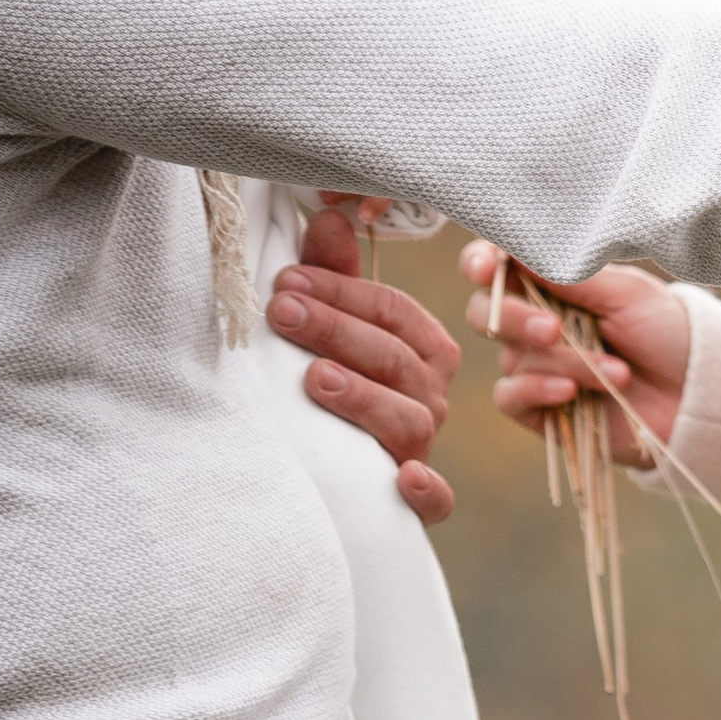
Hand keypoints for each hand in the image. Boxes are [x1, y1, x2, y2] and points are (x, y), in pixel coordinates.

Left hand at [268, 207, 461, 524]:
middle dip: (339, 332)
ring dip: (364, 398)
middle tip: (282, 313)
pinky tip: (402, 477)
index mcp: (422, 350)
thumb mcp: (334, 324)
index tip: (286, 281)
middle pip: (396, 360)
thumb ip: (334, 278)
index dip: (343, 292)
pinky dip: (427, 491)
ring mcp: (424, 447)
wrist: (329, 473)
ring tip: (315, 378)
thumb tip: (327, 217)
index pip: (394, 312)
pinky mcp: (419, 503)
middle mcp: (431, 396)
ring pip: (409, 419)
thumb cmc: (331, 382)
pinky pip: (437, 500)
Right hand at [459, 239, 688, 470]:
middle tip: (555, 330)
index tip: (488, 268)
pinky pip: (511, 396)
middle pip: (486, 313)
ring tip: (619, 373)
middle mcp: (534, 324)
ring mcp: (535, 366)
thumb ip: (570, 274)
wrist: (696, 393)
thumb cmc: (665, 332)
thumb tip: (516, 251)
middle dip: (516, 319)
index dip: (481, 263)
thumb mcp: (625, 293)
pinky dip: (537, 390)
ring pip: (515, 357)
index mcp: (550, 286)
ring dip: (567, 364)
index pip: (495, 267)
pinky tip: (570, 393)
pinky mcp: (540, 408)